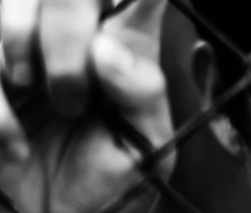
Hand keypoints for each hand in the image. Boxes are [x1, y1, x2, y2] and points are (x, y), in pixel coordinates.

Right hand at [0, 0, 174, 212]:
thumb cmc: (110, 181)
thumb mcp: (146, 147)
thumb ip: (143, 93)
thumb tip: (105, 48)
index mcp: (126, 53)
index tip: (104, 35)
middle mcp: (81, 41)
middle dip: (64, 32)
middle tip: (69, 98)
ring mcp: (30, 53)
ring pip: (12, 4)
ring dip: (16, 51)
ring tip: (34, 106)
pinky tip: (12, 144)